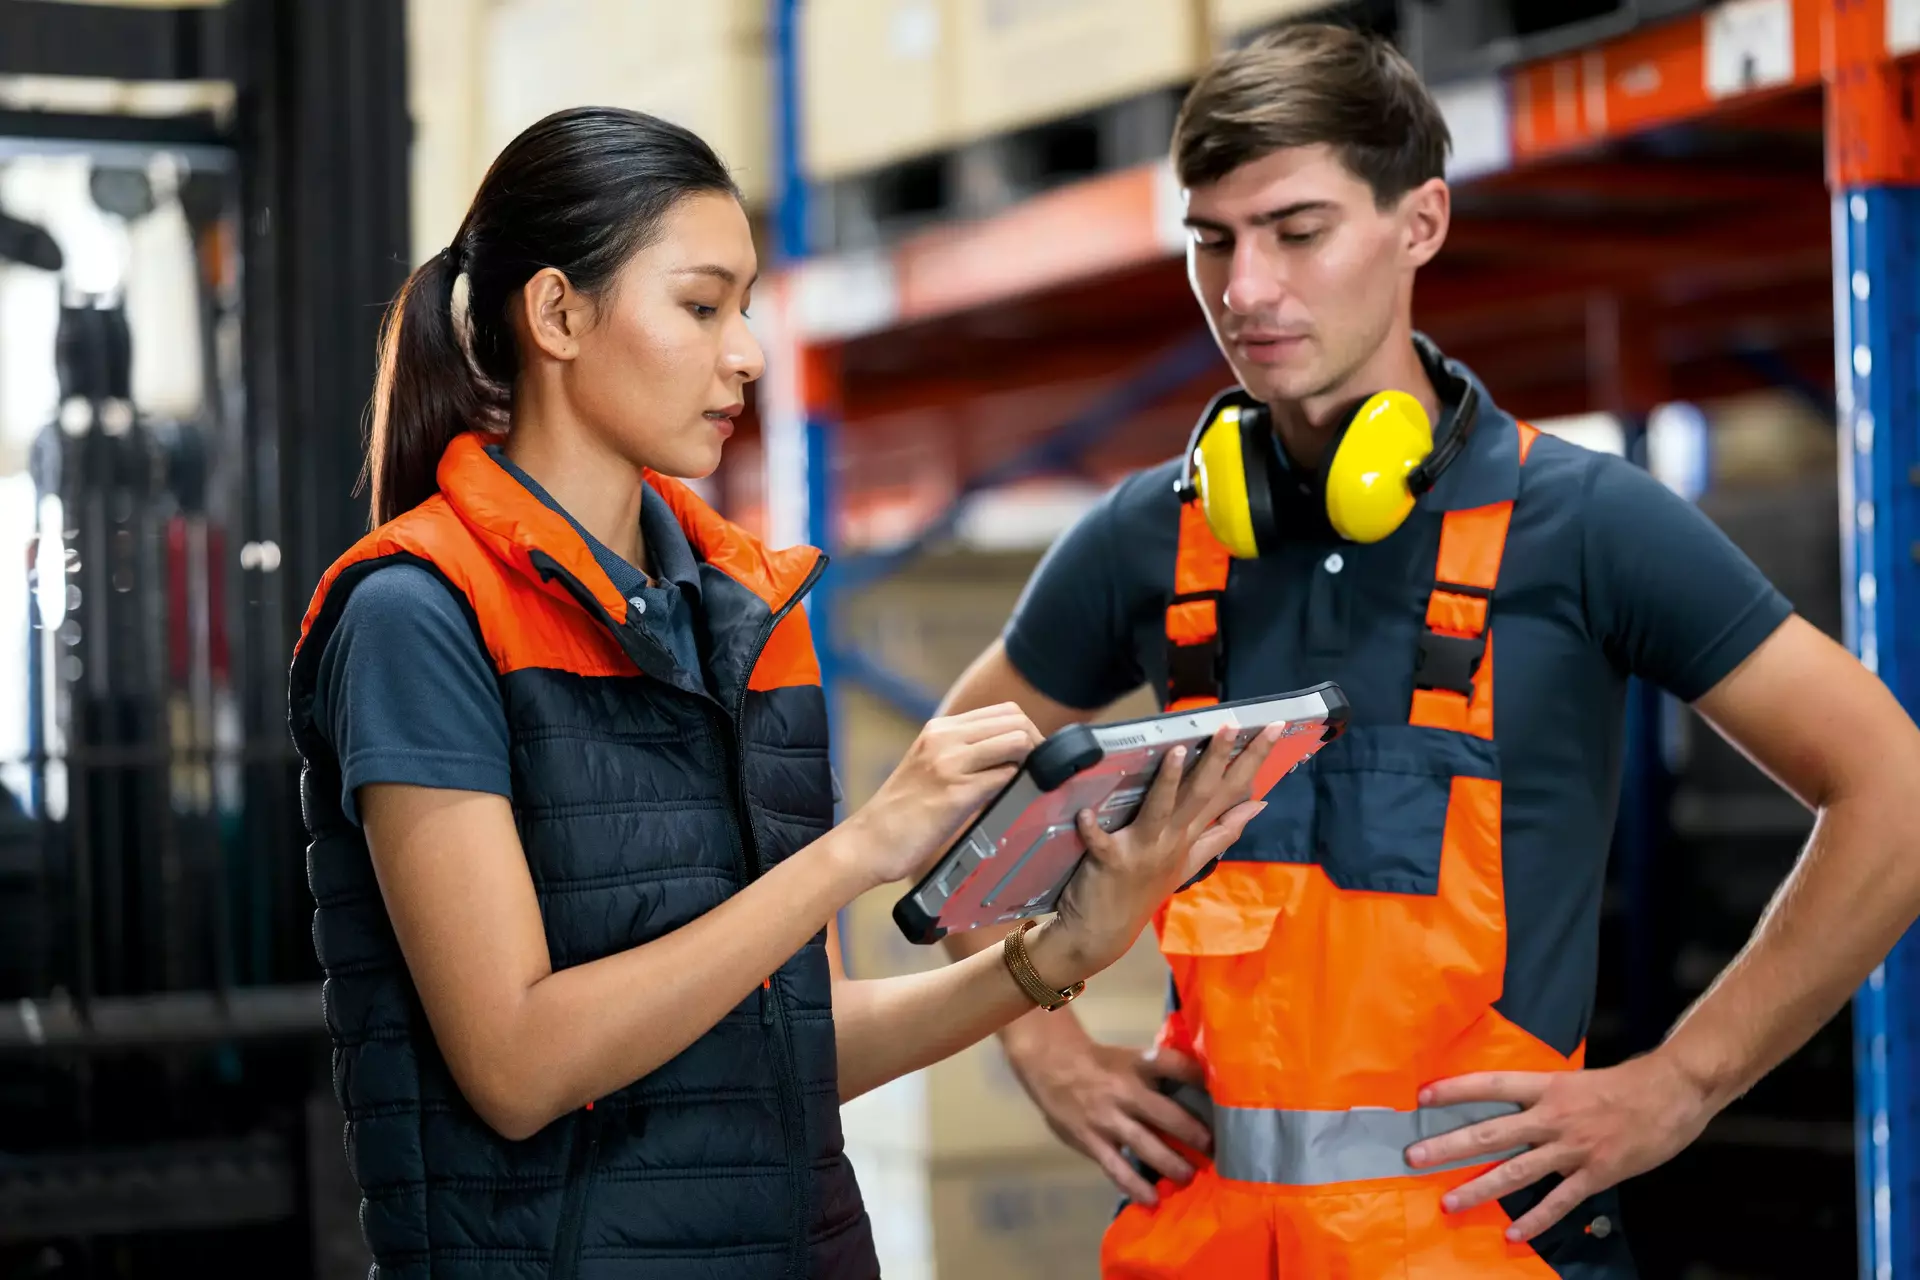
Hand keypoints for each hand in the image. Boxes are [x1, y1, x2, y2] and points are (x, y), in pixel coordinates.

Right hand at [840, 702, 1041, 889]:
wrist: (869, 841)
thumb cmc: (901, 812)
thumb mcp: (929, 766)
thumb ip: (963, 754)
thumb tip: (1010, 757)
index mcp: (940, 728)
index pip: (1004, 711)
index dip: (1028, 731)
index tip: (1034, 756)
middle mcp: (944, 738)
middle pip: (1015, 720)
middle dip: (1037, 744)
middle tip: (1041, 772)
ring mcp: (949, 763)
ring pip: (1015, 742)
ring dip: (1032, 764)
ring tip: (1030, 787)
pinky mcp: (955, 793)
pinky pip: (1005, 778)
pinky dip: (1020, 788)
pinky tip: (1016, 802)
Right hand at [1005, 1030, 1211, 1205]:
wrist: (1053, 1066)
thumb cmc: (1100, 1064)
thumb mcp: (1130, 1058)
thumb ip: (1158, 1073)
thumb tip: (1199, 1087)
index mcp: (1138, 1064)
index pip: (1174, 1065)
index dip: (1199, 1078)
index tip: (1222, 1095)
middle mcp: (1125, 1091)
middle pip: (1167, 1114)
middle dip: (1195, 1135)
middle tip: (1215, 1150)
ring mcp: (1108, 1118)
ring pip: (1147, 1146)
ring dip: (1173, 1165)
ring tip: (1190, 1177)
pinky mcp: (1092, 1141)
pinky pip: (1117, 1168)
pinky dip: (1136, 1186)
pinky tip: (1151, 1199)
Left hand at [1049, 723, 1281, 974]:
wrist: (1105, 932)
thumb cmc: (1143, 888)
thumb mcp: (1190, 861)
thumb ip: (1222, 832)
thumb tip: (1259, 803)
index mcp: (1191, 834)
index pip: (1230, 790)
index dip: (1253, 759)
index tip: (1274, 727)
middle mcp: (1173, 840)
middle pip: (1201, 794)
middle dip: (1218, 759)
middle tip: (1232, 725)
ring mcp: (1144, 851)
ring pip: (1160, 810)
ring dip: (1168, 783)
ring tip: (1177, 751)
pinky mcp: (1110, 861)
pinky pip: (1101, 842)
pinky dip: (1093, 829)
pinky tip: (1086, 812)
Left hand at [1404, 1050, 1716, 1239]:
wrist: (1672, 1092)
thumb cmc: (1623, 1085)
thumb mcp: (1574, 1080)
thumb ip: (1543, 1095)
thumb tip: (1511, 1104)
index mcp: (1546, 1086)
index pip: (1490, 1085)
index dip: (1455, 1090)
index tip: (1421, 1097)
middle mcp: (1551, 1116)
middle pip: (1491, 1132)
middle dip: (1450, 1146)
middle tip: (1414, 1157)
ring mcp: (1572, 1148)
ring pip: (1516, 1171)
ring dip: (1480, 1188)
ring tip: (1449, 1202)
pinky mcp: (1595, 1173)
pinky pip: (1558, 1201)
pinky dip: (1535, 1219)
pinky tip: (1512, 1235)